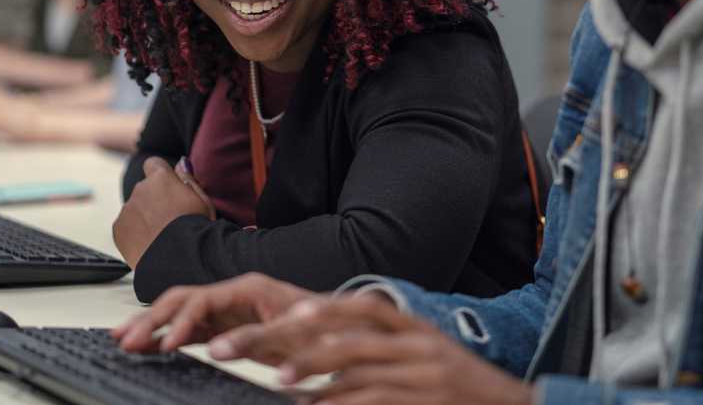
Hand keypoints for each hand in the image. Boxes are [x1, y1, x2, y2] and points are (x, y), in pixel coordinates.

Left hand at [112, 157, 215, 267]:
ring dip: (144, 217)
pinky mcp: (118, 229)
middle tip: (171, 219)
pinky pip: (126, 226)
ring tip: (162, 235)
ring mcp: (127, 209)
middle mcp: (140, 189)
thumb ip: (188, 179)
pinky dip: (135, 233)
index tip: (169, 187)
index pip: (153, 163)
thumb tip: (181, 163)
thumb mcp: (202, 200)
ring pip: (135, 208)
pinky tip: (150, 244)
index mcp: (161, 178)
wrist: (179, 259)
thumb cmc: (197, 229)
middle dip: (154, 199)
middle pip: (145, 188)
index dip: (161, 174)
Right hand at [113, 273, 315, 352]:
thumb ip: (256, 339)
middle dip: (151, 319)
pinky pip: (190, 329)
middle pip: (183, 300)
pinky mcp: (227, 326)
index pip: (202, 300)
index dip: (180, 321)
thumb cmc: (321, 326)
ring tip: (123, 341)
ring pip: (181, 313)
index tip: (164, 345)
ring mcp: (228, 309)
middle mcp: (233, 294)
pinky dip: (167, 337)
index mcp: (248, 288)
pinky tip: (149, 347)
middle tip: (124, 339)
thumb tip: (217, 349)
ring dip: (152, 326)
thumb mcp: (293, 334)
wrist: (339, 326)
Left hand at [217, 296, 532, 404]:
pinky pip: (377, 399)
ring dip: (314, 374)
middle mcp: (417, 343)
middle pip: (345, 334)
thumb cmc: (458, 391)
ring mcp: (425, 372)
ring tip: (277, 382)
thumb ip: (378, 359)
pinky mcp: (429, 400)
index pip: (360, 307)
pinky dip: (344, 403)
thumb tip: (319, 372)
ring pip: (358, 367)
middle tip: (244, 351)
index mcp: (413, 327)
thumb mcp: (423, 362)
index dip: (319, 310)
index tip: (281, 317)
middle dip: (291, 341)